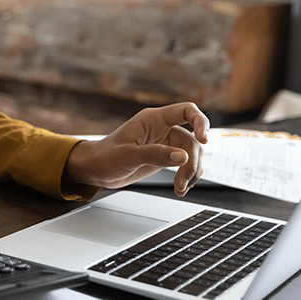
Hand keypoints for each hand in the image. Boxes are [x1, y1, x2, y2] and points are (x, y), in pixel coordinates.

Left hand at [65, 102, 208, 195]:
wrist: (96, 170)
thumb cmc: (105, 157)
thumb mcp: (128, 156)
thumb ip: (155, 155)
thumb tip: (182, 157)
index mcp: (152, 119)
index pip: (186, 111)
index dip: (200, 122)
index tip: (204, 139)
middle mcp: (162, 129)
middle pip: (192, 140)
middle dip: (191, 162)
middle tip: (182, 181)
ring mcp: (165, 143)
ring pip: (192, 154)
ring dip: (191, 172)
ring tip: (180, 188)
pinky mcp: (165, 157)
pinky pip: (186, 164)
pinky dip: (188, 176)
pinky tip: (181, 188)